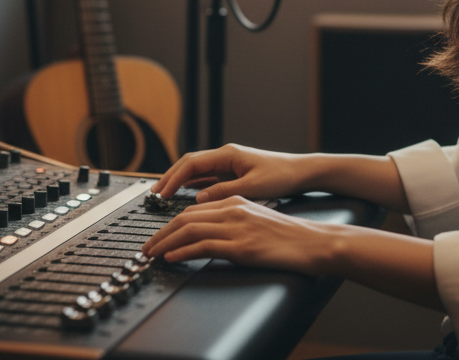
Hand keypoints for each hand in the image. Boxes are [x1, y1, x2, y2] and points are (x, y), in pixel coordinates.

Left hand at [143, 195, 333, 272]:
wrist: (311, 241)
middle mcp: (232, 209)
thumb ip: (232, 221)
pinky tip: (172, 258)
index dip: (171, 222)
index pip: (194, 208)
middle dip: (161, 232)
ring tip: (152, 254)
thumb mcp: (255, 220)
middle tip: (147, 246)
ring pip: (189, 229)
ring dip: (165, 242)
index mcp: (235, 201)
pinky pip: (203, 245)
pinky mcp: (241, 245)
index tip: (158, 235)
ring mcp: (236, 226)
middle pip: (185, 217)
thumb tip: (210, 233)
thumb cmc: (288, 236)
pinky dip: (183, 251)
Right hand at [150, 143, 310, 203]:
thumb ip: (224, 192)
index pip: (192, 163)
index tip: (161, 192)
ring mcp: (229, 163)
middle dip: (170, 177)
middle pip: (189, 164)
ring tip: (164, 194)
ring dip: (180, 180)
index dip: (173, 178)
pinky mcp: (234, 172)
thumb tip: (198, 199)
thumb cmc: (282, 177)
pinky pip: (207, 176)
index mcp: (228, 155)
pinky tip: (187, 194)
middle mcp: (226, 156)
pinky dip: (193, 184)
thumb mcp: (253, 188)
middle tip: (155, 193)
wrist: (301, 172)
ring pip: (197, 170)